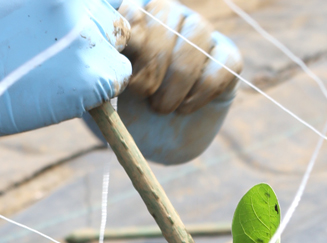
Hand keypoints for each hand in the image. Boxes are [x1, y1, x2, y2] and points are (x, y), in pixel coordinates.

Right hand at [0, 0, 132, 139]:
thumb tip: (69, 8)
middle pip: (108, 19)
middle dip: (92, 36)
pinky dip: (101, 86)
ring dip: (97, 60)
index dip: (81, 16)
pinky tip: (69, 90)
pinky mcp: (94, 73)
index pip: (95, 1)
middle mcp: (76, 4)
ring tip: (59, 73)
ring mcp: (87, 37)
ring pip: (115, 46)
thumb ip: (43, 2)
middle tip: (59, 56)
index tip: (63, 33)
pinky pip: (116, 77)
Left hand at [89, 0, 243, 164]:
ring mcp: (200, 36)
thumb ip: (99, 72)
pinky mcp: (227, 58)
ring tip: (163, 107)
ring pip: (197, 33)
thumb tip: (100, 58)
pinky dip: (204, 88)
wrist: (156, 145)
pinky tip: (185, 108)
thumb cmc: (126, 115)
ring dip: (178, 75)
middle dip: (153, 58)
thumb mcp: (105, 96)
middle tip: (143, 93)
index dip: (127, 28)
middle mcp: (168, 18)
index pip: (131, 8)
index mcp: (134, 19)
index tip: (118, 57)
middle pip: (166, 14)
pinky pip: (225, 60)